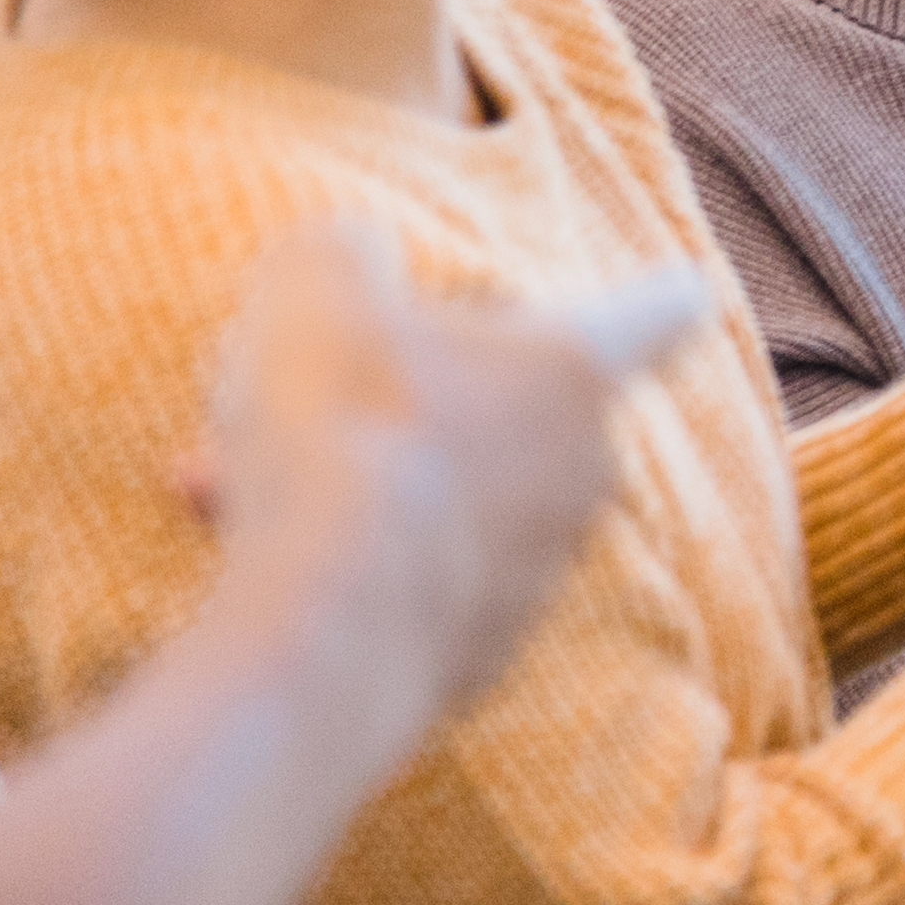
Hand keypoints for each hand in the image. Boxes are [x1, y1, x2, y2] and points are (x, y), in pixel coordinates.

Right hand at [188, 218, 712, 728]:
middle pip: (506, 408)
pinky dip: (339, 560)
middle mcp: (584, 468)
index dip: (657, 292)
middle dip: (404, 400)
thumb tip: (351, 259)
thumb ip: (342, 254)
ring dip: (350, 482)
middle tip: (304, 398)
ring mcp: (538, 567)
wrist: (330, 613)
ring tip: (229, 475)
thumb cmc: (346, 429)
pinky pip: (403, 578)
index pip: (659, 309)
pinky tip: (245, 545)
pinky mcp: (478, 650)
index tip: (675, 286)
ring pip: (434, 495)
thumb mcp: (317, 286)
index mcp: (577, 368)